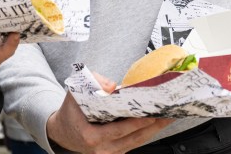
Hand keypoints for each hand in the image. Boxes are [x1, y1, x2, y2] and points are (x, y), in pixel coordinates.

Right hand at [46, 77, 171, 153]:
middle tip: (166, 113)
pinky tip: (156, 124)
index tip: (150, 115)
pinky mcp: (116, 153)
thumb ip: (91, 84)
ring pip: (137, 142)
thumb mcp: (74, 94)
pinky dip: (146, 133)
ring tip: (167, 117)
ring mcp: (110, 153)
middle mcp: (103, 149)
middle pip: (133, 138)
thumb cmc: (70, 113)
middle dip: (152, 125)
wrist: (63, 133)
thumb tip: (112, 85)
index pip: (119, 131)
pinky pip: (134, 143)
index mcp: (91, 137)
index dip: (135, 123)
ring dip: (154, 130)